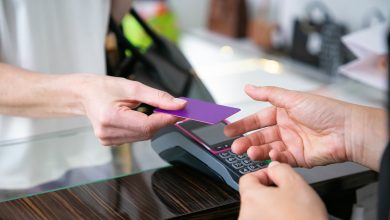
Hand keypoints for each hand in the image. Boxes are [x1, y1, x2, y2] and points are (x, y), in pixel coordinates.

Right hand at [80, 75, 185, 144]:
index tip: (181, 112)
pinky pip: (136, 137)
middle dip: (161, 120)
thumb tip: (179, 105)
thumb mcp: (133, 87)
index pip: (147, 125)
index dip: (167, 119)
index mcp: (111, 117)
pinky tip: (137, 117)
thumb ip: (158, 97)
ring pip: (143, 136)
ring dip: (152, 124)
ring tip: (147, 109)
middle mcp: (108, 133)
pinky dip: (143, 128)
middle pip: (147, 132)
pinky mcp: (110, 142)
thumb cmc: (105, 88)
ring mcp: (108, 140)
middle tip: (170, 109)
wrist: (84, 95)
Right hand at [224, 85, 386, 169]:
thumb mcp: (292, 98)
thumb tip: (249, 87)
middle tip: (235, 145)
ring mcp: (292, 143)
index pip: (257, 119)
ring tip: (249, 151)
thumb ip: (267, 94)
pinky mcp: (299, 158)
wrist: (347, 131)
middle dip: (246, 140)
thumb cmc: (326, 111)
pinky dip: (274, 158)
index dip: (243, 124)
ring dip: (257, 150)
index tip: (229, 129)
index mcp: (283, 112)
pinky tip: (270, 155)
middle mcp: (286, 128)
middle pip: (260, 136)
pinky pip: (281, 159)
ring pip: (268, 148)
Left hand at [238, 162, 326, 219]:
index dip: (264, 174)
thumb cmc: (304, 219)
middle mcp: (245, 215)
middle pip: (253, 195)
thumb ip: (280, 169)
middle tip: (287, 194)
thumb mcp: (296, 184)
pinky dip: (273, 218)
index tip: (276, 177)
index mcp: (251, 198)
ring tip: (290, 210)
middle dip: (269, 191)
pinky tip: (288, 219)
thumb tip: (273, 167)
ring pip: (259, 210)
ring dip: (272, 206)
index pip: (248, 178)